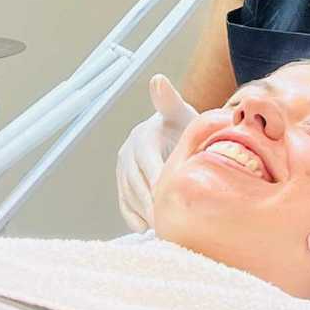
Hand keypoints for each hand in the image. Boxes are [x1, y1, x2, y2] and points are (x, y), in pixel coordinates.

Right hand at [116, 75, 197, 231]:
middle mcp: (128, 153)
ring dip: (144, 213)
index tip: (171, 198)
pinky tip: (147, 229)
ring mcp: (124, 170)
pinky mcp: (124, 185)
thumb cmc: (186, 126)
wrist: (179, 136)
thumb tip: (157, 80)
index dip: (157, 181)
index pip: (147, 163)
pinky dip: (134, 218)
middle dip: (152, 203)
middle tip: (169, 221)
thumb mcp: (183, 113)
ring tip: (163, 228)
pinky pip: (125, 204)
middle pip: (137, 184)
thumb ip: (170, 101)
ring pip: (130, 196)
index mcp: (142, 137)